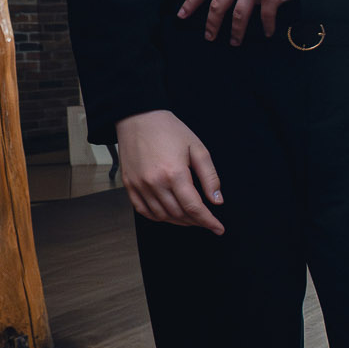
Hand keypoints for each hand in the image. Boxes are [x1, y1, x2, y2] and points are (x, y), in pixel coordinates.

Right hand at [116, 110, 224, 232]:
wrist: (138, 118)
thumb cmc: (169, 130)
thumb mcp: (198, 149)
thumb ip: (209, 177)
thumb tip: (217, 201)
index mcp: (174, 174)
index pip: (194, 208)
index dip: (208, 221)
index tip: (219, 229)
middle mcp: (155, 183)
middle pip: (179, 214)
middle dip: (196, 222)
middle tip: (207, 221)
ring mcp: (139, 186)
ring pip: (162, 216)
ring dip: (179, 221)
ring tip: (192, 218)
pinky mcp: (129, 185)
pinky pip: (144, 211)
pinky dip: (158, 217)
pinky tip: (170, 214)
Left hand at [179, 0, 294, 44]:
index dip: (190, 4)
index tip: (181, 16)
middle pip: (217, 6)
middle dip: (212, 25)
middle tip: (209, 37)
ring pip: (238, 17)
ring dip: (236, 32)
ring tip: (235, 42)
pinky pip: (264, 18)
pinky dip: (266, 29)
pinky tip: (266, 33)